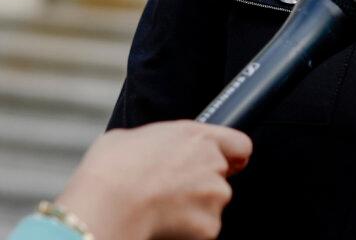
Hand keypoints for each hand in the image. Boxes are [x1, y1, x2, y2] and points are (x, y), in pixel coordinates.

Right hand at [56, 120, 251, 239]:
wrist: (106, 205)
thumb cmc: (110, 170)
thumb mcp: (128, 138)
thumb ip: (155, 142)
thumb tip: (147, 150)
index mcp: (198, 136)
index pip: (239, 144)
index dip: (232, 156)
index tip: (226, 163)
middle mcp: (213, 162)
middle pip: (221, 177)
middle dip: (202, 185)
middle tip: (170, 192)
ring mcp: (215, 193)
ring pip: (213, 204)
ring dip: (195, 210)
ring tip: (161, 209)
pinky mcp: (209, 224)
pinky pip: (204, 229)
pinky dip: (188, 232)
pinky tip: (162, 225)